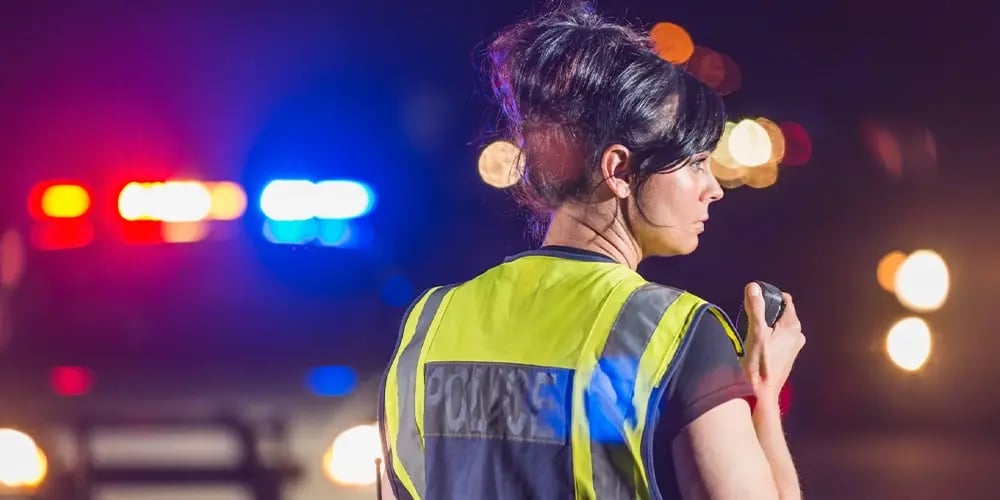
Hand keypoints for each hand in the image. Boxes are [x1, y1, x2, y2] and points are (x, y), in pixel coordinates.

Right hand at [741, 282, 805, 402]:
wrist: (760, 394)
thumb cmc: (758, 364)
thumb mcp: (755, 332)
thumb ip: (755, 307)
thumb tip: (754, 287)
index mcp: (793, 326)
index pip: (785, 299)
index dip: (769, 296)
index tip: (754, 301)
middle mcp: (797, 335)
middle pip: (781, 313)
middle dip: (766, 312)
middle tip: (748, 318)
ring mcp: (794, 347)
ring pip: (779, 326)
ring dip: (765, 326)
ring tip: (750, 333)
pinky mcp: (787, 357)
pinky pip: (778, 338)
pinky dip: (768, 337)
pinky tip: (755, 345)